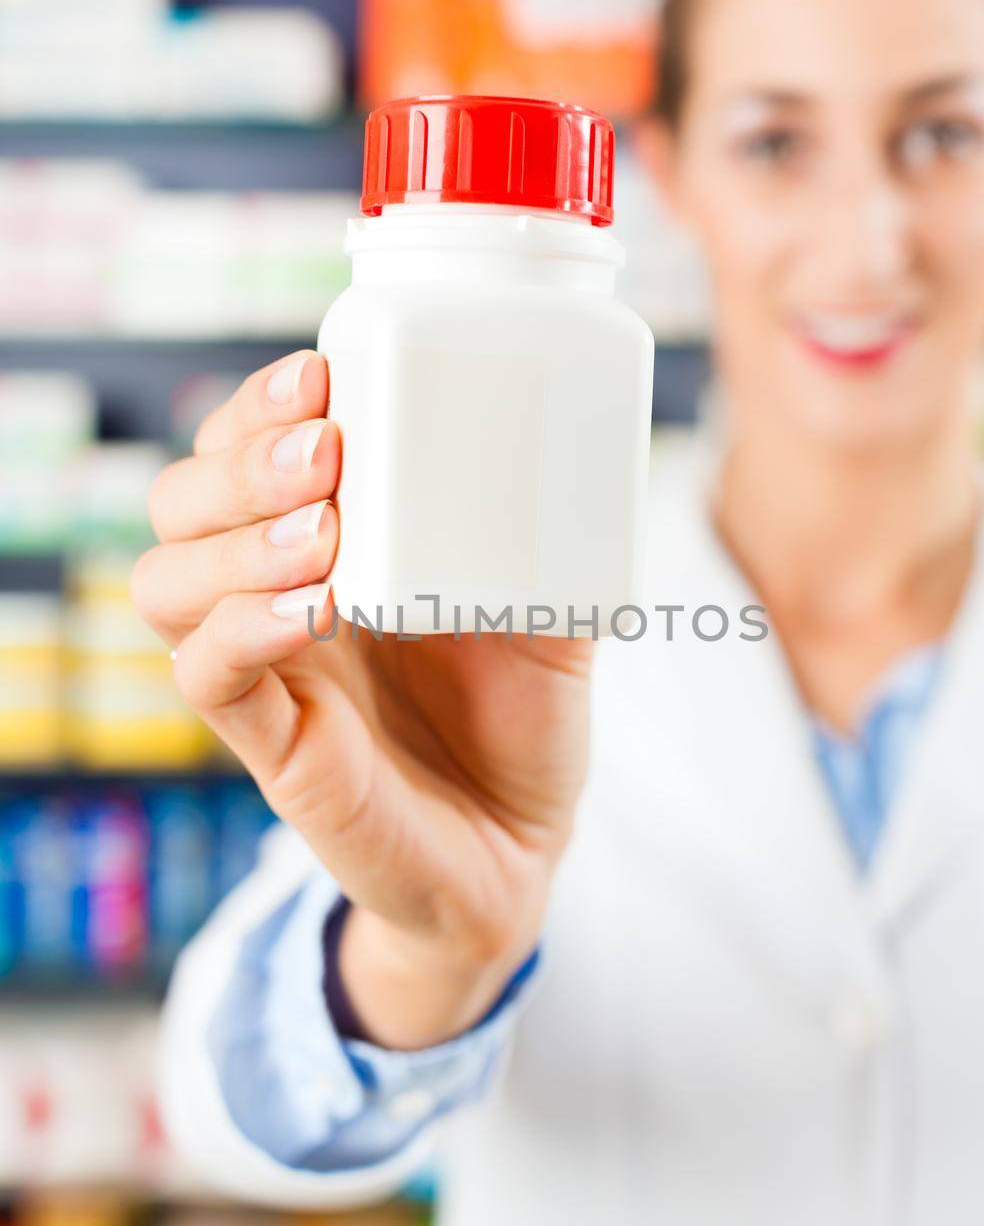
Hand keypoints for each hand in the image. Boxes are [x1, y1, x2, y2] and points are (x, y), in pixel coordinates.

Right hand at [132, 350, 593, 1045]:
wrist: (519, 852)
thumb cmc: (519, 723)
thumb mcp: (546, 610)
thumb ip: (544, 537)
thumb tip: (575, 444)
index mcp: (328, 548)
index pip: (240, 452)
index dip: (257, 405)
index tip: (321, 373)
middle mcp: (276, 599)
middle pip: (181, 501)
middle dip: (240, 459)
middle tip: (331, 451)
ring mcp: (266, 673)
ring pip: (165, 583)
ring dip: (238, 540)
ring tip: (328, 530)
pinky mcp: (273, 748)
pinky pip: (207, 679)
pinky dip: (244, 631)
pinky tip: (312, 608)